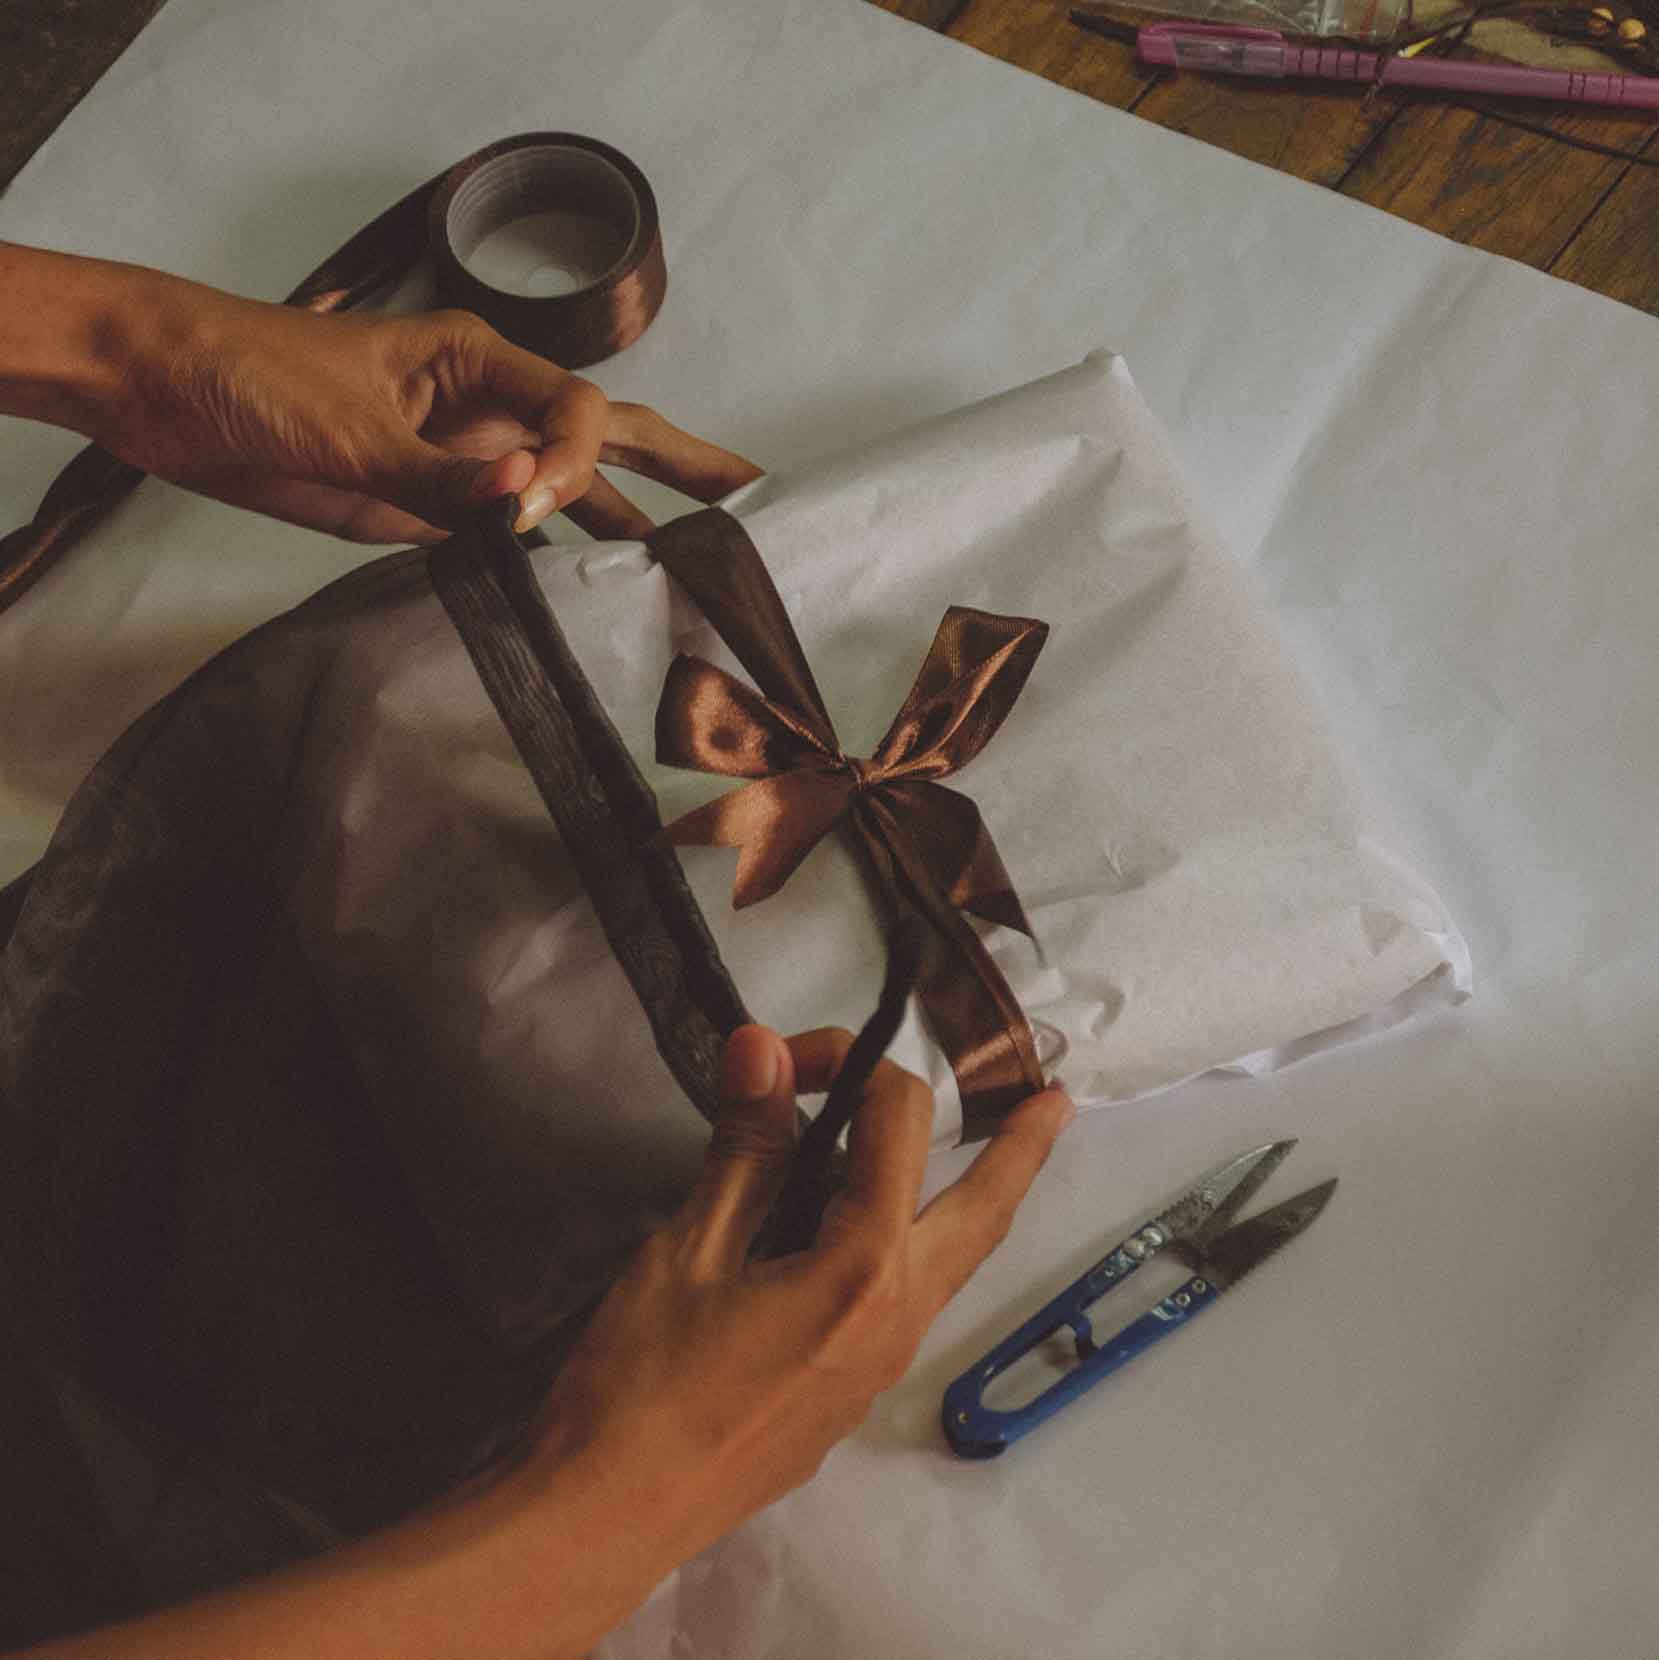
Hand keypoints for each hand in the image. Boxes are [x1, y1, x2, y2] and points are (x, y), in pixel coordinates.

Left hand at [77, 261, 759, 541]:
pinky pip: (508, 538)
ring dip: (628, 523)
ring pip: (568, 492)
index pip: (578, 413)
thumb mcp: (350, 426)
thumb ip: (440, 474)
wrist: (168, 392)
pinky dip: (550, 562)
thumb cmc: (252, 374)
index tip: (527, 508)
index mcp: (478, 365)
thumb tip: (523, 505)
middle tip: (751, 497)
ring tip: (694, 564)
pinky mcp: (428, 507)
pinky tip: (588, 594)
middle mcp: (486, 412)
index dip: (573, 463)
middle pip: (609, 437)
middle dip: (683, 466)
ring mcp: (462, 462)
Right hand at [530, 1025, 1074, 1570]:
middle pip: (982, 1214)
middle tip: (1060, 1102)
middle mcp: (896, 1318)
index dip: (846, 1062)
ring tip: (1000, 1154)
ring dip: (974, 1201)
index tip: (780, 1056)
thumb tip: (764, 1046)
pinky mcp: (849, 1395)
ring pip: (950, 1262)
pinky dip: (911, 1245)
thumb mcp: (688, 1248)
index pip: (895, 1124)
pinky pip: (905, 1300)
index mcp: (863, 1269)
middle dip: (1019, 1151)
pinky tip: (864, 1233)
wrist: (612, 1514)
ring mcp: (880, 1366)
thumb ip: (745, 1146)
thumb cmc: (643, 1380)